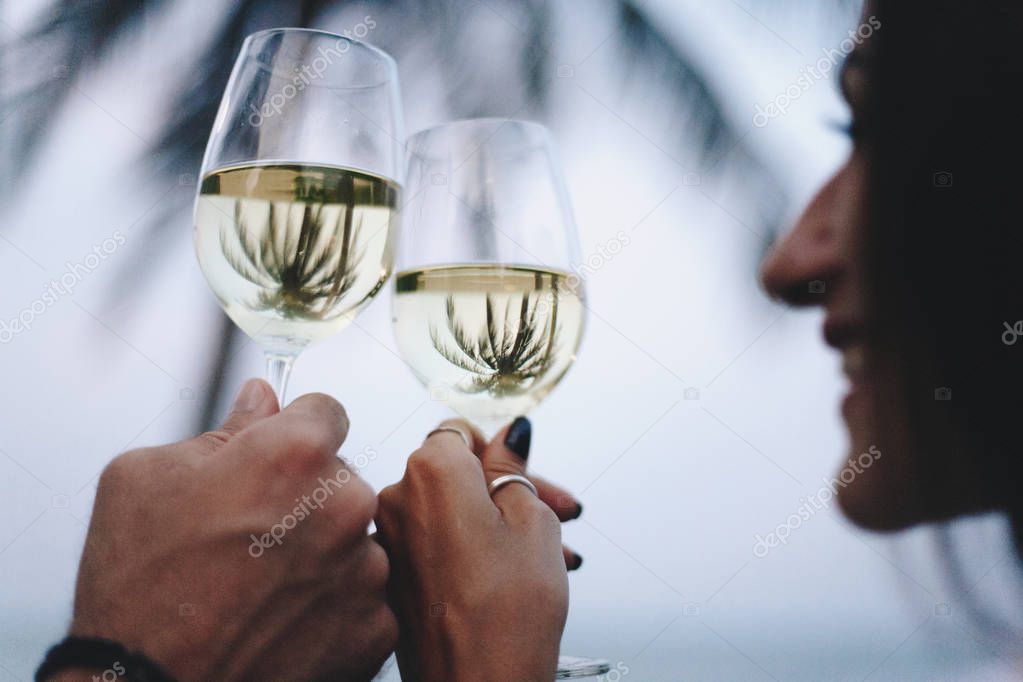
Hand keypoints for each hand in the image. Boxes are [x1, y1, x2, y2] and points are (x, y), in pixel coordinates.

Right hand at [68, 380, 396, 680]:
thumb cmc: (137, 587)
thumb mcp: (149, 477)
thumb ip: (224, 429)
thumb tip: (263, 397)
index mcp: (297, 453)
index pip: (326, 412)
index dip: (295, 431)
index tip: (276, 458)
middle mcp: (347, 504)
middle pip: (342, 479)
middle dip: (306, 496)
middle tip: (252, 536)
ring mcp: (367, 569)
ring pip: (354, 540)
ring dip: (322, 552)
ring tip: (262, 587)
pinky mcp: (376, 627)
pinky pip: (362, 597)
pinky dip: (332, 605)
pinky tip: (282, 621)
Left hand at [377, 417, 573, 680]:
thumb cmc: (508, 611)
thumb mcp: (532, 520)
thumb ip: (513, 466)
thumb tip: (510, 434)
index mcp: (431, 470)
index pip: (460, 430)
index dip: (499, 450)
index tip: (525, 471)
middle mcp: (397, 498)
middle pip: (456, 473)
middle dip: (507, 489)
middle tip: (557, 512)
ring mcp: (388, 540)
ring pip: (449, 512)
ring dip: (495, 523)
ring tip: (550, 552)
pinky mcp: (391, 576)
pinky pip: (433, 544)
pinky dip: (469, 549)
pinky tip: (512, 572)